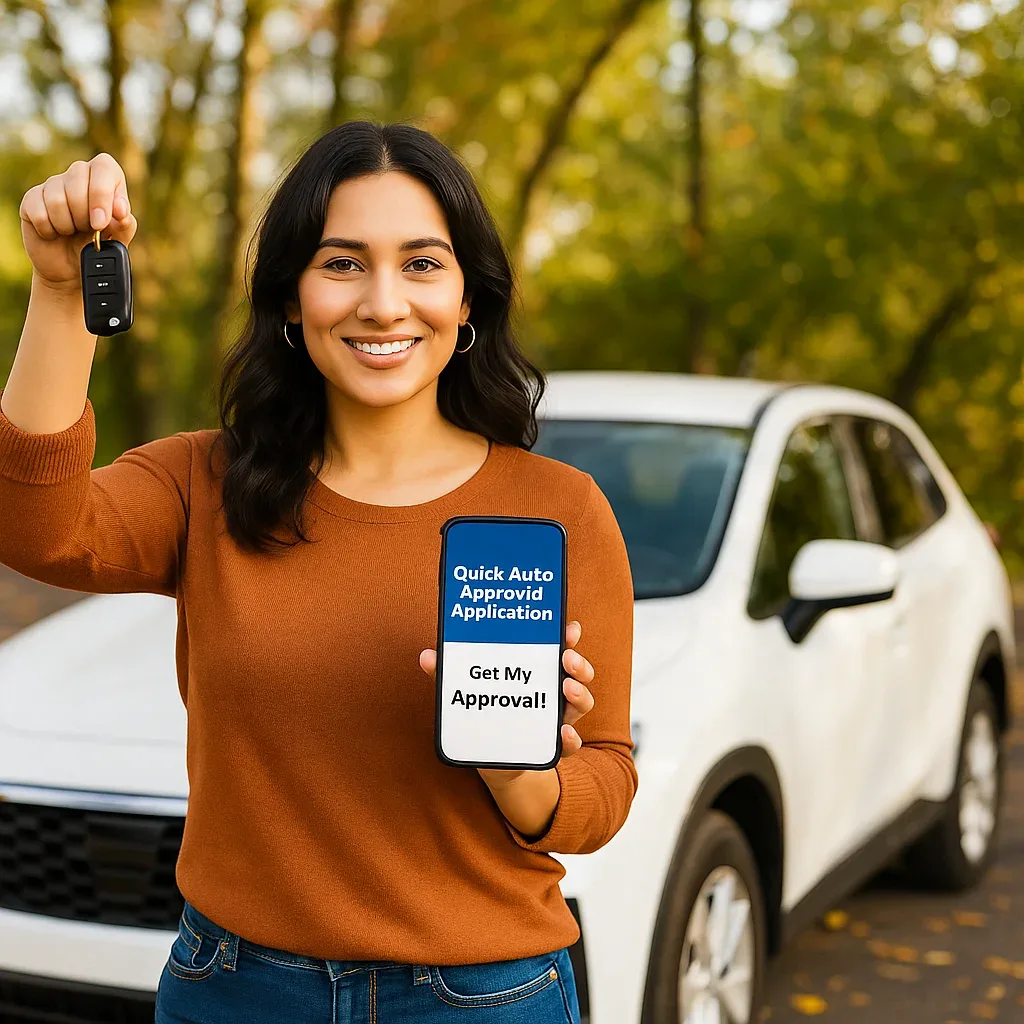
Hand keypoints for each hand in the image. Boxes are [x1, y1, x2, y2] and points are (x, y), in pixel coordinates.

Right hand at [19, 153, 136, 292]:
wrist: (71, 268)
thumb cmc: (98, 248)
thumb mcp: (119, 240)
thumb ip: (125, 225)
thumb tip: (121, 209)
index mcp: (105, 179)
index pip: (104, 166)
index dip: (101, 193)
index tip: (100, 223)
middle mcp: (78, 175)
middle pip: (77, 179)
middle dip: (84, 214)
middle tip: (87, 230)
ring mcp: (52, 185)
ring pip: (57, 199)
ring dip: (67, 225)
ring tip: (72, 232)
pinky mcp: (32, 198)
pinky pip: (39, 213)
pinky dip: (49, 231)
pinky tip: (54, 233)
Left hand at [418, 618, 595, 789]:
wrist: (494, 762)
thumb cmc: (486, 716)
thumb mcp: (469, 693)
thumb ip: (451, 676)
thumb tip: (428, 656)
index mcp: (537, 673)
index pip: (557, 648)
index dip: (566, 636)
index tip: (568, 627)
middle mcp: (554, 693)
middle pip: (577, 672)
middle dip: (579, 662)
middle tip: (567, 657)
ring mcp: (558, 718)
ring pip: (581, 702)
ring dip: (580, 693)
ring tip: (566, 687)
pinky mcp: (553, 746)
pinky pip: (571, 743)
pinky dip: (571, 738)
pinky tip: (563, 733)